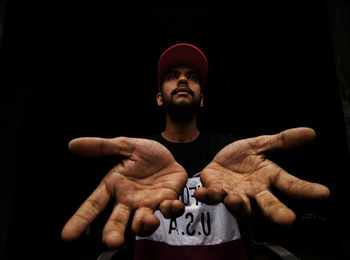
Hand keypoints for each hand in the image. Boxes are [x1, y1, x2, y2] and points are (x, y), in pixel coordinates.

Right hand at [61, 137, 186, 247]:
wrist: (169, 153)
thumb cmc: (144, 154)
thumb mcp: (124, 145)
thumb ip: (101, 146)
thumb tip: (73, 144)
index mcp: (115, 187)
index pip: (94, 205)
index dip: (80, 219)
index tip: (67, 236)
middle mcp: (130, 200)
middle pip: (118, 221)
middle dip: (114, 233)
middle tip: (112, 241)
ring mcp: (148, 203)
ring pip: (143, 222)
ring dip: (145, 225)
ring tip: (149, 220)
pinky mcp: (168, 200)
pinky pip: (169, 210)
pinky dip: (172, 209)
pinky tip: (173, 204)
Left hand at [195, 127, 329, 225]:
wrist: (219, 160)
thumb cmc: (243, 157)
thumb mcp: (261, 144)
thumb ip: (282, 141)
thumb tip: (311, 132)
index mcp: (269, 179)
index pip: (290, 185)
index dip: (305, 190)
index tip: (323, 193)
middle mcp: (255, 192)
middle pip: (268, 204)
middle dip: (276, 212)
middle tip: (287, 220)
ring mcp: (235, 194)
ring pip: (239, 205)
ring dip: (238, 205)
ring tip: (235, 200)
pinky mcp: (216, 191)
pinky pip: (212, 196)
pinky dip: (208, 196)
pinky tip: (203, 193)